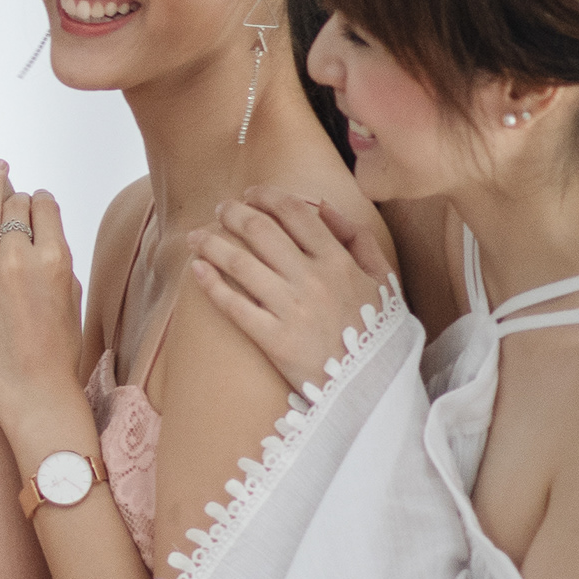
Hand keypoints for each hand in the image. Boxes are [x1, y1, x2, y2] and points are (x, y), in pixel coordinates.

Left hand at [0, 157, 90, 452]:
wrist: (33, 391)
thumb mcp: (72, 295)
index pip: (45, 206)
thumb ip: (56, 259)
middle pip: (14, 205)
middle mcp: (20, 259)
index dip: (40, 201)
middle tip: (9, 185)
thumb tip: (40, 234)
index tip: (35, 204)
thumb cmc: (57, 349)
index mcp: (57, 258)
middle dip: (15, 195)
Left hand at [190, 188, 394, 391]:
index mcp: (339, 261)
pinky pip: (233, 305)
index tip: (250, 193)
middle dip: (233, 213)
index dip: (267, 196)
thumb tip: (322, 206)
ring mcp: (291, 310)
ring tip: (196, 237)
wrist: (371, 385)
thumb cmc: (375, 329)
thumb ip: (357, 239)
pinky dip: (210, 284)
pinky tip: (196, 270)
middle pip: (261, 231)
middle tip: (220, 209)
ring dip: (211, 244)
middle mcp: (313, 280)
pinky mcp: (273, 339)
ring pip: (240, 263)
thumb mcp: (382, 280)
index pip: (295, 213)